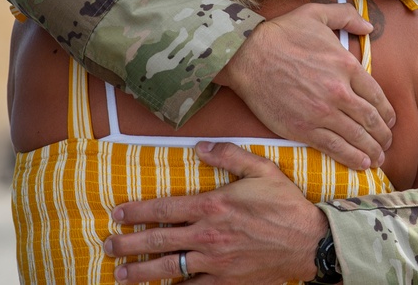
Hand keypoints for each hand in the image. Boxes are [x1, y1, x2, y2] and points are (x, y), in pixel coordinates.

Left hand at [106, 142, 326, 283]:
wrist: (309, 242)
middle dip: (128, 244)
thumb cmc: (286, 204)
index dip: (137, 211)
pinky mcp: (227, 282)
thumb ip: (229, 155)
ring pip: (169, 269)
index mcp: (213, 206)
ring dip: (141, 272)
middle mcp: (208, 237)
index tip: (118, 213)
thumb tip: (199, 147)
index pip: (165, 209)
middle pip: (158, 241)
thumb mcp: (261, 169)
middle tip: (108, 245)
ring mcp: (216, 263)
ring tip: (121, 274)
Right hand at [219, 1, 393, 168]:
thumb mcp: (316, 14)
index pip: (377, 95)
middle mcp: (339, 91)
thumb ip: (346, 16)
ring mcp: (322, 112)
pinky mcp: (304, 128)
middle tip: (387, 142)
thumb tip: (369, 26)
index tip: (390, 121)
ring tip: (378, 158)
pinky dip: (352, 158)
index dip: (387, 112)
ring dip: (372, 150)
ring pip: (357, 136)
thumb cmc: (281, 33)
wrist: (248, 55)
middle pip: (371, 119)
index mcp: (346, 65)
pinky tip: (361, 163)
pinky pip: (335, 147)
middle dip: (383, 135)